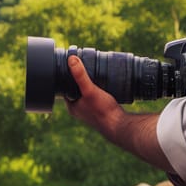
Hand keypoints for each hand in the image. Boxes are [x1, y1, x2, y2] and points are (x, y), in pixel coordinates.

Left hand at [65, 55, 171, 171]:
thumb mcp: (90, 90)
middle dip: (78, 76)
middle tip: (83, 62)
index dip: (66, 74)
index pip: (64, 86)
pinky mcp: (100, 109)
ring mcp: (90, 110)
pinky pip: (95, 94)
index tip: (70, 62)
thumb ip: (80, 76)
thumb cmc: (104, 111)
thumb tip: (71, 59)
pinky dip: (96, 86)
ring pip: (85, 91)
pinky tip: (101, 80)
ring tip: (92, 68)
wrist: (121, 126)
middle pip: (75, 88)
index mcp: (72, 106)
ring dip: (88, 81)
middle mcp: (80, 109)